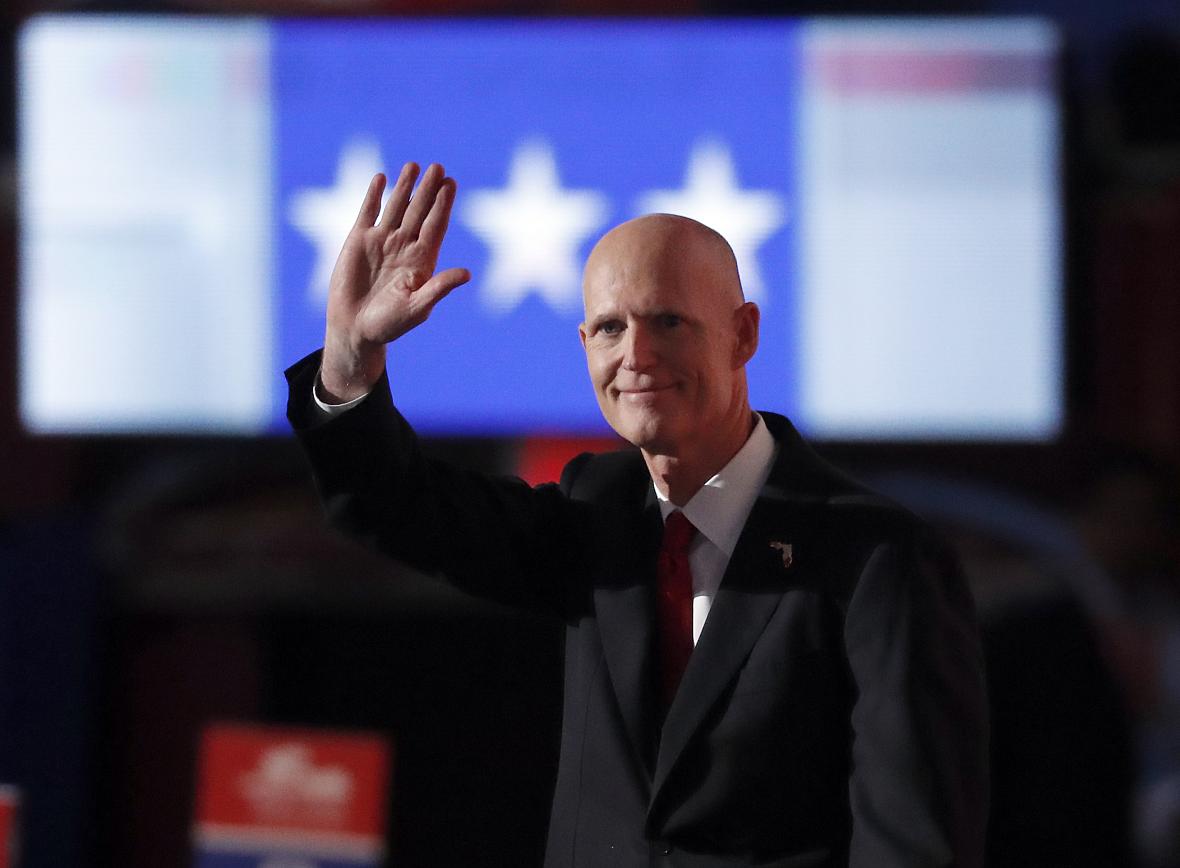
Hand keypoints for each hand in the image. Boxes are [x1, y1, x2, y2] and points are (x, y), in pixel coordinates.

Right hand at [321, 162, 469, 401]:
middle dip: (428, 190)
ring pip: (396, 207)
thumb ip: (439, 288)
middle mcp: (405, 246)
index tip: (451, 184)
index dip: (444, 205)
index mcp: (422, 260)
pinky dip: (373, 196)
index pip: (436, 226)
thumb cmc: (390, 325)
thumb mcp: (417, 308)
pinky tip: (381, 178)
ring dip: (404, 186)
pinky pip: (368, 212)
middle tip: (438, 167)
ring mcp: (382, 241)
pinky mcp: (358, 241)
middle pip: (420, 211)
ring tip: (414, 165)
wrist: (354, 329)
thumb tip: (467, 273)